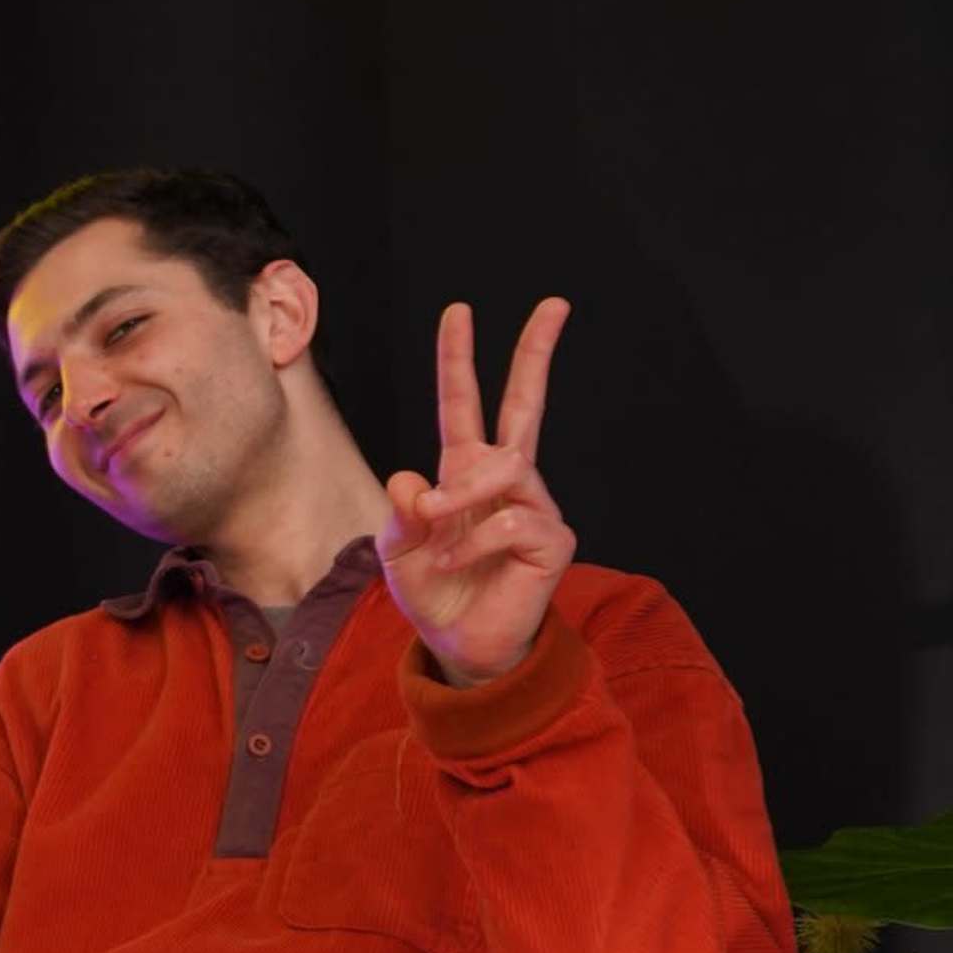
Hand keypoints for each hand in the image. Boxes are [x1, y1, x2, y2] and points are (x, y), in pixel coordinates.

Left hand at [379, 298, 576, 687]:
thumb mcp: (399, 551)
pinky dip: (473, 542)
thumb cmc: (435, 593)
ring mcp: (534, 506)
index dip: (459, 360)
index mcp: (463, 472)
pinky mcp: (552, 539)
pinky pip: (511, 520)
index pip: (465, 405)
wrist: (462, 648)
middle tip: (554, 304)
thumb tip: (411, 480)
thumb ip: (401, 515)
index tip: (458, 312)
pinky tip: (456, 563)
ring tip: (436, 526)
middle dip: (537, 352)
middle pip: (526, 405)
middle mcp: (506, 480)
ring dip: (462, 494)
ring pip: (506, 466)